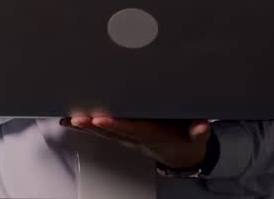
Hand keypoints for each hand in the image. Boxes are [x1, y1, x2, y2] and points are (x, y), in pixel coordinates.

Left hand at [61, 112, 210, 168]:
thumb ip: (199, 130)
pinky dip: (86, 127)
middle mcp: (137, 138)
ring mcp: (128, 138)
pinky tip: (71, 121)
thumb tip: (203, 127)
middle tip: (79, 119)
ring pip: (105, 133)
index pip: (133, 129)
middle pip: (114, 132)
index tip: (102, 119)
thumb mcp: (197, 135)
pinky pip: (101, 132)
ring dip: (87, 127)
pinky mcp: (123, 135)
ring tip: (70, 120)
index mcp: (154, 135)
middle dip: (95, 125)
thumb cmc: (186, 138)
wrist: (180, 154)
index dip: (117, 125)